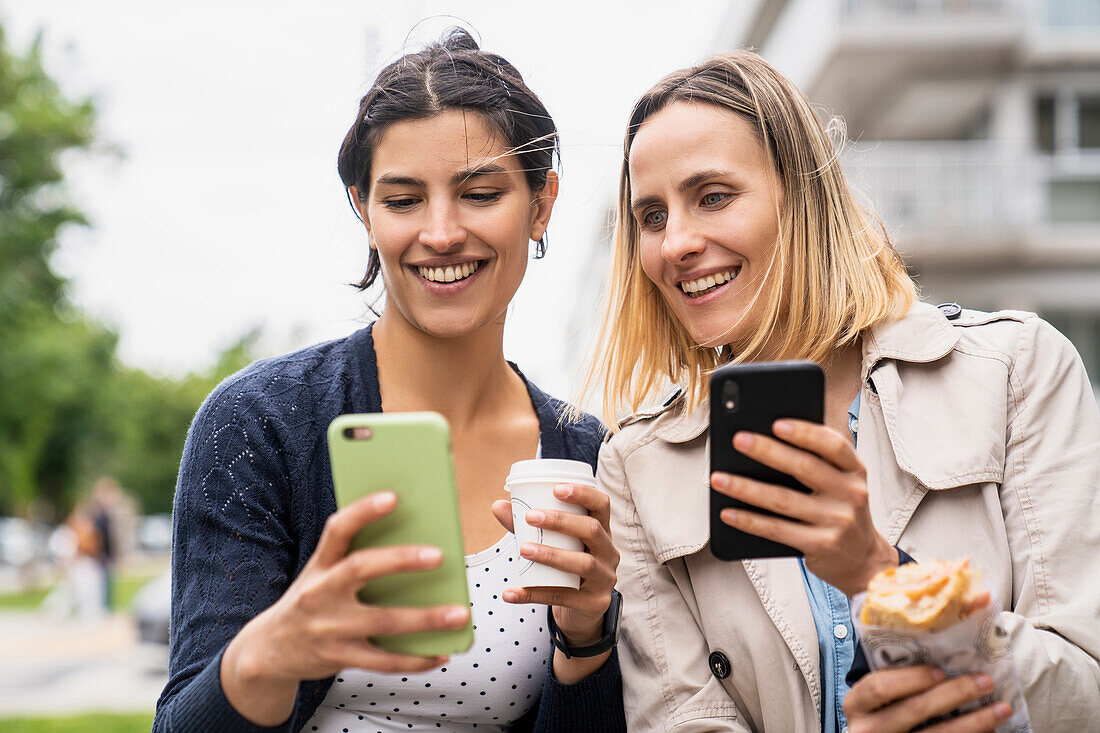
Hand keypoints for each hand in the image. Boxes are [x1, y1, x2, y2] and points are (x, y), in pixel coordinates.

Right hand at [221, 491, 470, 724]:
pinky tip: (441, 653)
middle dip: (401, 560)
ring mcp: (328, 628)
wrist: (268, 651)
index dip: (363, 511)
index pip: (337, 530)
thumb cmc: (311, 601)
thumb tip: (417, 541)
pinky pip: (383, 661)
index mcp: (320, 564)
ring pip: (383, 621)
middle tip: (440, 555)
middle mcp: (319, 592)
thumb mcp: (322, 574)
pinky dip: (416, 659)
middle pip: (360, 569)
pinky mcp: (338, 658)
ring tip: (460, 613)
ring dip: (426, 618)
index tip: (393, 497)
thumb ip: (356, 559)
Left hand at [492, 482, 618, 644]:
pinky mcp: (594, 604)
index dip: (583, 493)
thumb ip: (528, 525)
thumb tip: (498, 506)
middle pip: (592, 530)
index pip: (602, 505)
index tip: (556, 489)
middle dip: (561, 521)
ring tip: (523, 549)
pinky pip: (563, 597)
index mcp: (602, 531)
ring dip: (551, 554)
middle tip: (530, 516)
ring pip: (584, 563)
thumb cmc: (565, 567)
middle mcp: (608, 552)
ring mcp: (604, 579)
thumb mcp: (553, 543)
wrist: (581, 611)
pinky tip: (511, 593)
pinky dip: (534, 593)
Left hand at [710, 418, 895, 595]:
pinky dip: (749, 521)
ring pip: (783, 499)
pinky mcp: (821, 545)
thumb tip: (763, 443)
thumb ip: (816, 463)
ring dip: (746, 487)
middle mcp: (851, 493)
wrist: (865, 561)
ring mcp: (837, 521)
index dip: (805, 432)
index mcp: (855, 470)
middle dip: (767, 450)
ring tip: (718, 478)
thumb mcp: (841, 484)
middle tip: (738, 439)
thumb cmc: (841, 512)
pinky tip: (727, 513)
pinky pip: (777, 530)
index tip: (776, 423)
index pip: (833, 444)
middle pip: (804, 467)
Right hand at [844, 667, 1012, 731]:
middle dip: (954, 694)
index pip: (878, 687)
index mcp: (856, 705)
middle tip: (985, 682)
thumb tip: (941, 636)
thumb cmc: (881, 711)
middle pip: (913, 710)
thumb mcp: (877, 696)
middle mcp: (867, 730)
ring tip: (1001, 708)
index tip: (939, 671)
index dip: (910, 678)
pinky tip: (990, 729)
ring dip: (976, 722)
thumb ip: (895, 675)